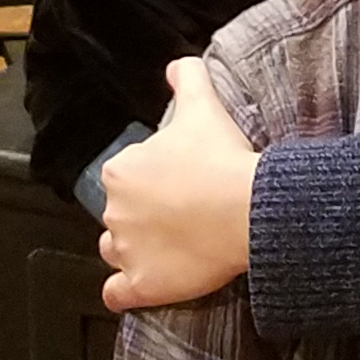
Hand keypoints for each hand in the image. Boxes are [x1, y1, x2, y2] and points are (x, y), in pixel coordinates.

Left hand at [96, 56, 260, 310]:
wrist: (246, 209)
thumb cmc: (221, 158)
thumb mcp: (203, 107)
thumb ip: (187, 77)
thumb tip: (177, 65)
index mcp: (120, 171)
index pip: (124, 176)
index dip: (150, 179)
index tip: (178, 181)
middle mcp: (112, 211)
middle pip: (120, 214)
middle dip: (143, 213)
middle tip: (182, 211)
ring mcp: (125, 251)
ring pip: (115, 251)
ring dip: (133, 249)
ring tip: (168, 246)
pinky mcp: (142, 285)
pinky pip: (117, 294)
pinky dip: (124, 291)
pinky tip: (143, 283)